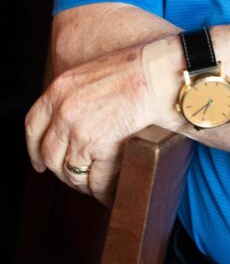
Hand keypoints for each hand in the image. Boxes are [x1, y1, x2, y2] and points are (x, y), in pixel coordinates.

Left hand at [25, 40, 178, 205]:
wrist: (161, 73)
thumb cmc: (142, 70)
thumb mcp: (97, 74)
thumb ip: (80, 95)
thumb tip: (80, 121)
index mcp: (60, 88)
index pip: (34, 125)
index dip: (35, 149)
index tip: (40, 162)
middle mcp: (62, 109)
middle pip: (50, 153)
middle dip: (62, 170)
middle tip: (78, 177)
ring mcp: (76, 129)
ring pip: (70, 172)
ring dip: (84, 184)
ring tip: (99, 187)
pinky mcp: (94, 145)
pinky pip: (95, 180)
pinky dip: (104, 191)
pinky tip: (112, 193)